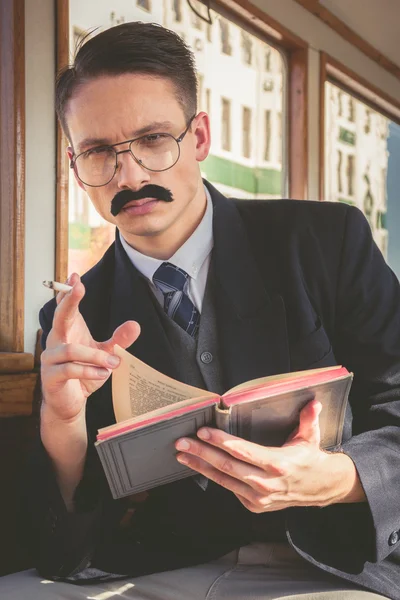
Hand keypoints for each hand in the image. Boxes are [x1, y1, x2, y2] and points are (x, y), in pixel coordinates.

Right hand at [41, 273, 139, 423]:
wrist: (71, 402)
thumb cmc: (84, 373)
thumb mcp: (106, 355)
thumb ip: (118, 340)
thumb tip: (135, 325)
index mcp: (68, 331)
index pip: (65, 308)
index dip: (68, 292)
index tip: (75, 276)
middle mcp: (56, 341)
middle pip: (59, 318)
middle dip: (68, 302)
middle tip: (78, 287)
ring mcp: (50, 359)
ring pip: (70, 350)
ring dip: (94, 355)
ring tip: (112, 363)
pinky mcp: (51, 377)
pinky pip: (69, 370)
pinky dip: (89, 371)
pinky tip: (102, 374)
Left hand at [175, 399, 365, 511]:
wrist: (319, 488)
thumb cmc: (309, 459)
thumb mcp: (311, 437)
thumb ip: (308, 419)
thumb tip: (313, 402)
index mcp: (277, 464)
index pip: (243, 451)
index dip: (221, 441)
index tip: (204, 432)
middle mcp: (266, 483)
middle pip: (226, 466)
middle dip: (201, 453)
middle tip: (182, 442)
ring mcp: (258, 497)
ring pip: (223, 480)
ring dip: (200, 466)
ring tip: (182, 454)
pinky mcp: (254, 505)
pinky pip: (229, 488)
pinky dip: (213, 476)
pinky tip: (200, 465)